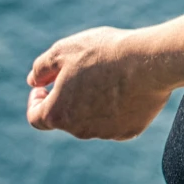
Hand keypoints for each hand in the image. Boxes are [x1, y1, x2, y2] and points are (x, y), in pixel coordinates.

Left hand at [26, 27, 183, 139]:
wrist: (150, 61)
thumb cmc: (103, 53)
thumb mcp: (63, 50)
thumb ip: (41, 68)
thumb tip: (34, 81)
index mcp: (57, 113)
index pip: (36, 117)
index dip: (36, 101)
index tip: (44, 87)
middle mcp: (78, 130)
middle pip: (67, 118)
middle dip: (70, 98)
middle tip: (83, 73)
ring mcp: (105, 133)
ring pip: (93, 120)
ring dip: (93, 103)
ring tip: (110, 76)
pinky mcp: (130, 131)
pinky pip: (118, 122)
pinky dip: (118, 109)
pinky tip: (128, 87)